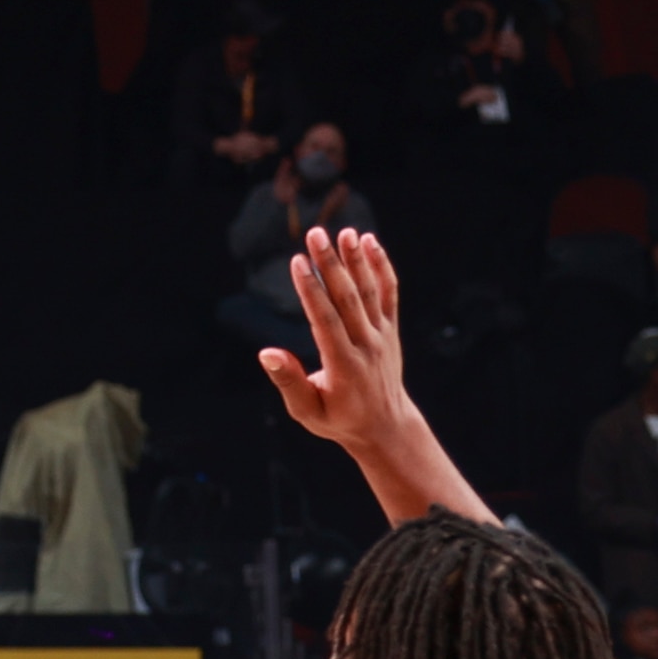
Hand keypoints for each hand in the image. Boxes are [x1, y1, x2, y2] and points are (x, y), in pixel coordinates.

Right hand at [257, 228, 420, 466]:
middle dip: (331, 264)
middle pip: (348, 298)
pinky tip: (370, 243)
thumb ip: (289, 381)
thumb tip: (267, 353)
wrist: (384, 426)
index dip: (311, 290)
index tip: (298, 262)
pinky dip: (381, 267)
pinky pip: (389, 293)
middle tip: (316, 234)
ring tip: (345, 232)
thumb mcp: (306, 411)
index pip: (325, 321)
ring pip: (370, 291)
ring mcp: (381, 335)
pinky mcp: (390, 329)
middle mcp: (366, 346)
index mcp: (343, 366)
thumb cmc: (338, 419)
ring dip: (356, 260)